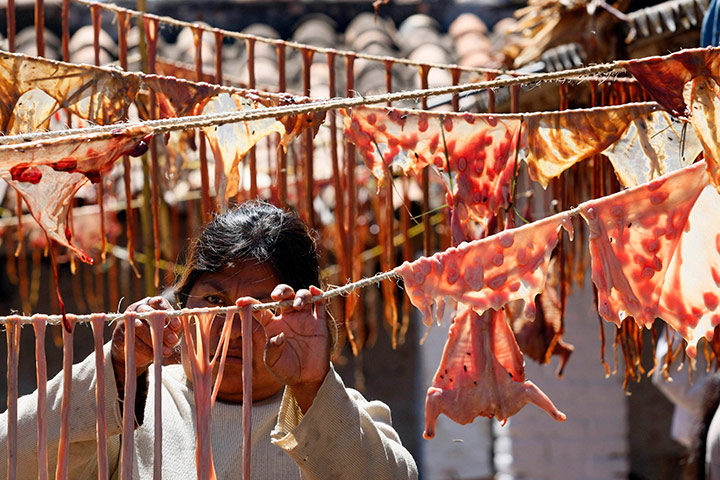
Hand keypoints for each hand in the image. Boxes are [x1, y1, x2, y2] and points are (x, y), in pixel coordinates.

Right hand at [111, 296, 181, 390]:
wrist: (135, 353)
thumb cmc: (156, 336)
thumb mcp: (167, 330)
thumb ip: (174, 326)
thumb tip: (180, 324)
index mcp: (149, 304)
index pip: (159, 302)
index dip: (169, 312)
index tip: (177, 325)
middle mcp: (136, 310)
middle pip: (149, 314)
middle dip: (163, 328)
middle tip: (174, 340)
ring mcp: (125, 322)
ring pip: (139, 328)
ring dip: (154, 341)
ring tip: (167, 351)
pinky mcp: (118, 336)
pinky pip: (131, 341)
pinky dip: (144, 350)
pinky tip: (153, 356)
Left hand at [252, 285, 330, 411]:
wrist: (306, 379)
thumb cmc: (286, 370)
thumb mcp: (273, 363)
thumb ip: (273, 350)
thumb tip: (279, 337)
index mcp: (273, 325)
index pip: (261, 310)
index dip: (251, 303)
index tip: (241, 301)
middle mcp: (288, 318)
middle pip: (284, 296)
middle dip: (281, 291)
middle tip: (277, 296)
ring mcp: (304, 318)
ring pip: (302, 296)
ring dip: (300, 295)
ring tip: (297, 305)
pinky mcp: (319, 323)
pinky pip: (320, 304)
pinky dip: (318, 294)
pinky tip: (315, 290)